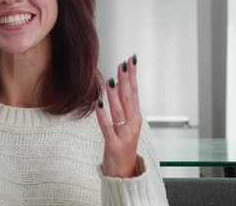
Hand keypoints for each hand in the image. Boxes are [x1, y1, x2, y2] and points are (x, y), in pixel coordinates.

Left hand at [95, 55, 141, 177]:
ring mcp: (124, 135)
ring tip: (112, 79)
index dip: (132, 76)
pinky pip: (107, 128)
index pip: (135, 92)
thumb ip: (123, 108)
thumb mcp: (126, 126)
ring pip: (119, 111)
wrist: (125, 175)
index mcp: (135, 118)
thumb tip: (118, 87)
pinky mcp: (114, 145)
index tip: (130, 60)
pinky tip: (99, 104)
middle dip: (126, 80)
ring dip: (115, 94)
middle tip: (123, 64)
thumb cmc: (123, 148)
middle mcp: (132, 125)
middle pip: (129, 98)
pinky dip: (103, 115)